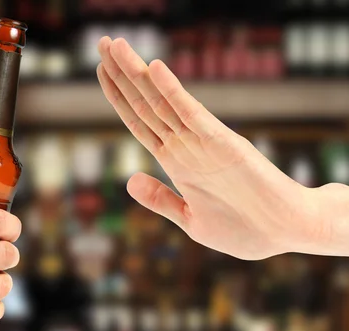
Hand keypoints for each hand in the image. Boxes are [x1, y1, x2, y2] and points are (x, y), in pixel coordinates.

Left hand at [97, 37, 328, 259]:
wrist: (285, 233)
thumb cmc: (243, 228)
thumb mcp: (190, 219)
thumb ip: (161, 199)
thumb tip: (129, 181)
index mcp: (174, 161)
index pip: (138, 121)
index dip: (118, 95)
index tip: (101, 70)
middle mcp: (184, 145)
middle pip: (144, 103)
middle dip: (121, 73)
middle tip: (103, 42)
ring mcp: (202, 142)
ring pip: (161, 102)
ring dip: (136, 73)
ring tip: (115, 45)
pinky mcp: (223, 144)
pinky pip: (192, 114)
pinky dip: (173, 93)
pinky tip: (155, 70)